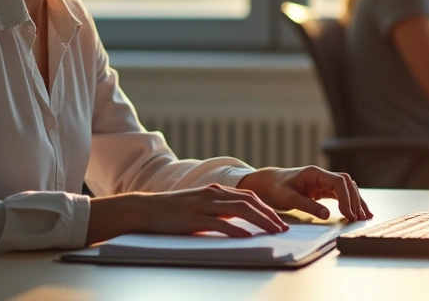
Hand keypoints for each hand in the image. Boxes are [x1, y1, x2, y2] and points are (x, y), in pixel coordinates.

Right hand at [86, 184, 288, 243]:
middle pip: (249, 202)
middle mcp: (212, 194)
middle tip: (284, 228)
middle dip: (270, 215)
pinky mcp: (193, 218)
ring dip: (260, 221)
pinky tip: (247, 238)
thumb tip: (239, 222)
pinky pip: (219, 224)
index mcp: (215, 190)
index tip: (280, 220)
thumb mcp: (199, 206)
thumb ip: (218, 210)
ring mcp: (203, 204)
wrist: (145, 209)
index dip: (267, 208)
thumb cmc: (171, 211)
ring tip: (273, 232)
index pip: (249, 196)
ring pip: (239, 210)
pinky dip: (235, 231)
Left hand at [236, 166, 372, 221]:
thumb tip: (326, 214)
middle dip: (355, 200)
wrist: (268, 183)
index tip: (349, 214)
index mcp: (314, 173)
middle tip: (359, 219)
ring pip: (347, 188)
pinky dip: (350, 202)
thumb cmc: (276, 188)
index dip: (347, 198)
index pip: (338, 181)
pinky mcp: (323, 189)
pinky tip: (357, 212)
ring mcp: (323, 181)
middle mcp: (322, 175)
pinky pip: (341, 194)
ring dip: (356, 201)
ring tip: (364, 217)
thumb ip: (307, 205)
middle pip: (347, 183)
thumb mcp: (288, 198)